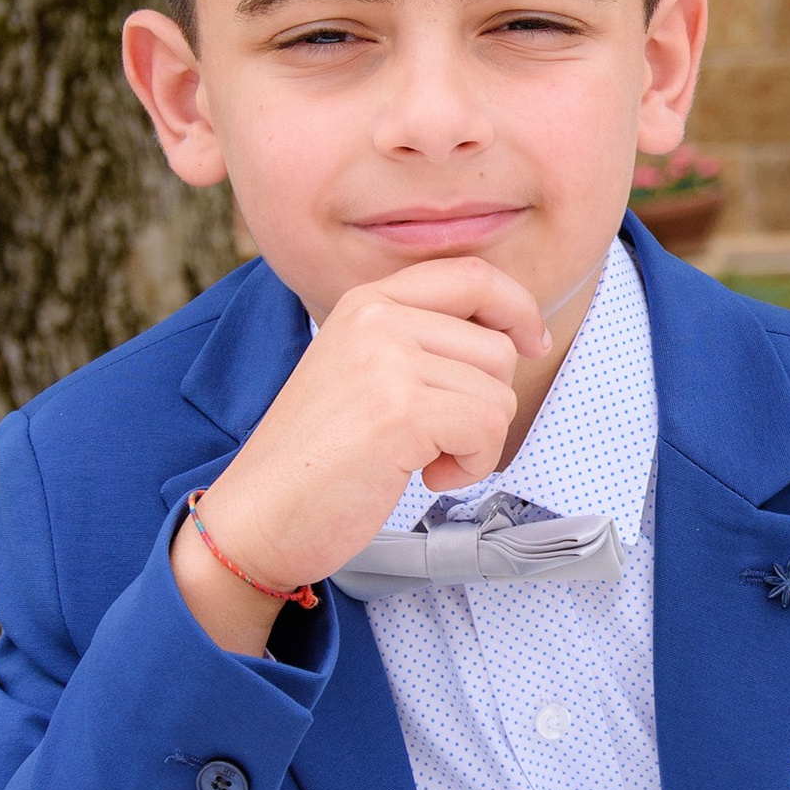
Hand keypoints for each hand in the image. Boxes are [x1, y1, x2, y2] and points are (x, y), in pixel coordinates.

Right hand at [171, 258, 551, 652]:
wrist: (258, 516)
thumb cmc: (314, 459)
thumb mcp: (361, 372)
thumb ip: (417, 342)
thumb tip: (506, 337)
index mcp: (367, 302)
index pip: (471, 273)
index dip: (517, 307)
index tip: (531, 342)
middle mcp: (376, 318)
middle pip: (496, 345)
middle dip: (487, 402)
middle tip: (439, 436)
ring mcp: (387, 361)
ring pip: (498, 391)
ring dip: (476, 440)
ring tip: (422, 457)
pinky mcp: (401, 410)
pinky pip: (487, 427)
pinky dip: (471, 464)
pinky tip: (425, 475)